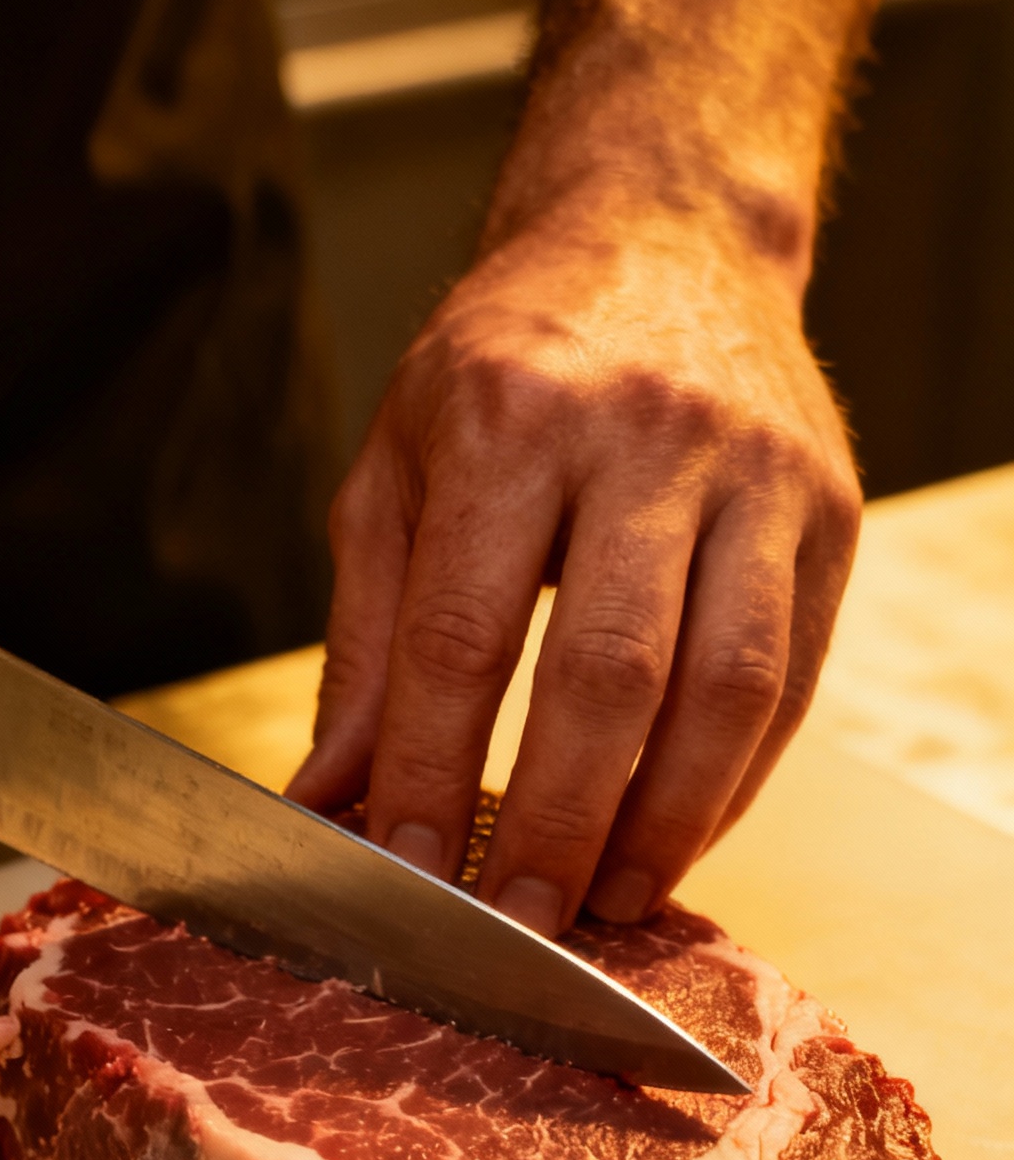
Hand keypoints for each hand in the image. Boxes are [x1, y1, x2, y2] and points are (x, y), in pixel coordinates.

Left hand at [290, 202, 860, 932]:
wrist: (667, 240)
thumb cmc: (509, 365)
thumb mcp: (399, 467)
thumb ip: (366, 637)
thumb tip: (330, 796)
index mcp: (509, 417)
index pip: (465, 633)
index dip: (428, 768)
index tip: (398, 868)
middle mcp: (645, 438)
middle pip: (609, 674)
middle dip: (556, 820)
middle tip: (518, 920)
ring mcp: (757, 475)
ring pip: (728, 689)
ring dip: (665, 822)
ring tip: (608, 901)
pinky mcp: (830, 514)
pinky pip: (792, 681)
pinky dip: (732, 783)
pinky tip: (675, 837)